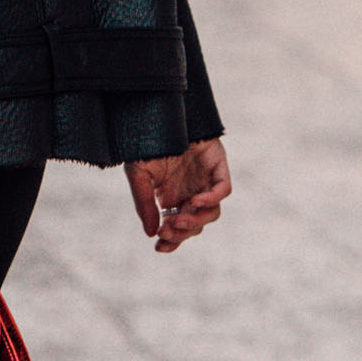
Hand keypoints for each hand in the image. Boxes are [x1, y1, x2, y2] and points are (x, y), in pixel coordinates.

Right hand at [126, 139, 231, 254]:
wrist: (158, 112)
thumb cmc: (146, 142)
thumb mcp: (138, 176)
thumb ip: (145, 204)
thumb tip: (150, 233)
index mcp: (173, 197)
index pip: (178, 227)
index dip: (172, 241)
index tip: (160, 247)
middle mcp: (191, 192)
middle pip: (195, 224)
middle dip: (181, 233)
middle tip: (166, 230)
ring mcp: (206, 180)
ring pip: (212, 212)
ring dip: (196, 221)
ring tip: (178, 219)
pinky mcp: (218, 166)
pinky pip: (223, 190)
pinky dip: (211, 200)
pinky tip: (194, 202)